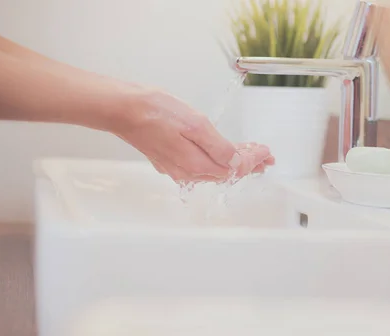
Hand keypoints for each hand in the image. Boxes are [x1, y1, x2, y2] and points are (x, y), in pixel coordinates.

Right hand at [116, 89, 273, 182]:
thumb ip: (218, 147)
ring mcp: (176, 167)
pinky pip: (200, 165)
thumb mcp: (195, 125)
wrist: (122, 109)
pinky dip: (216, 159)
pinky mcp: (168, 159)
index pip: (234, 168)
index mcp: (196, 164)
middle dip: (248, 164)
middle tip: (265, 158)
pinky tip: (220, 154)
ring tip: (249, 156)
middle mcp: (187, 171)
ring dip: (233, 162)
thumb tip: (236, 163)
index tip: (266, 153)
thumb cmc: (155, 112)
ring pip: (213, 170)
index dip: (253, 160)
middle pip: (225, 172)